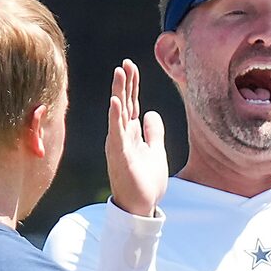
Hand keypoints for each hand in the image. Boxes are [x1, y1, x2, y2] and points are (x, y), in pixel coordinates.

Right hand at [107, 60, 168, 218]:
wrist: (142, 207)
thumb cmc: (146, 182)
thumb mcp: (156, 151)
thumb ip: (154, 132)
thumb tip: (152, 113)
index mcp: (132, 134)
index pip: (131, 103)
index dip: (132, 85)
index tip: (131, 66)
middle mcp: (123, 136)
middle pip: (124, 103)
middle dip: (125, 83)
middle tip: (125, 63)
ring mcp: (119, 145)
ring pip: (118, 114)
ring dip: (118, 93)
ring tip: (119, 73)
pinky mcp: (119, 157)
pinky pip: (116, 134)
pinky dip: (115, 118)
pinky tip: (115, 102)